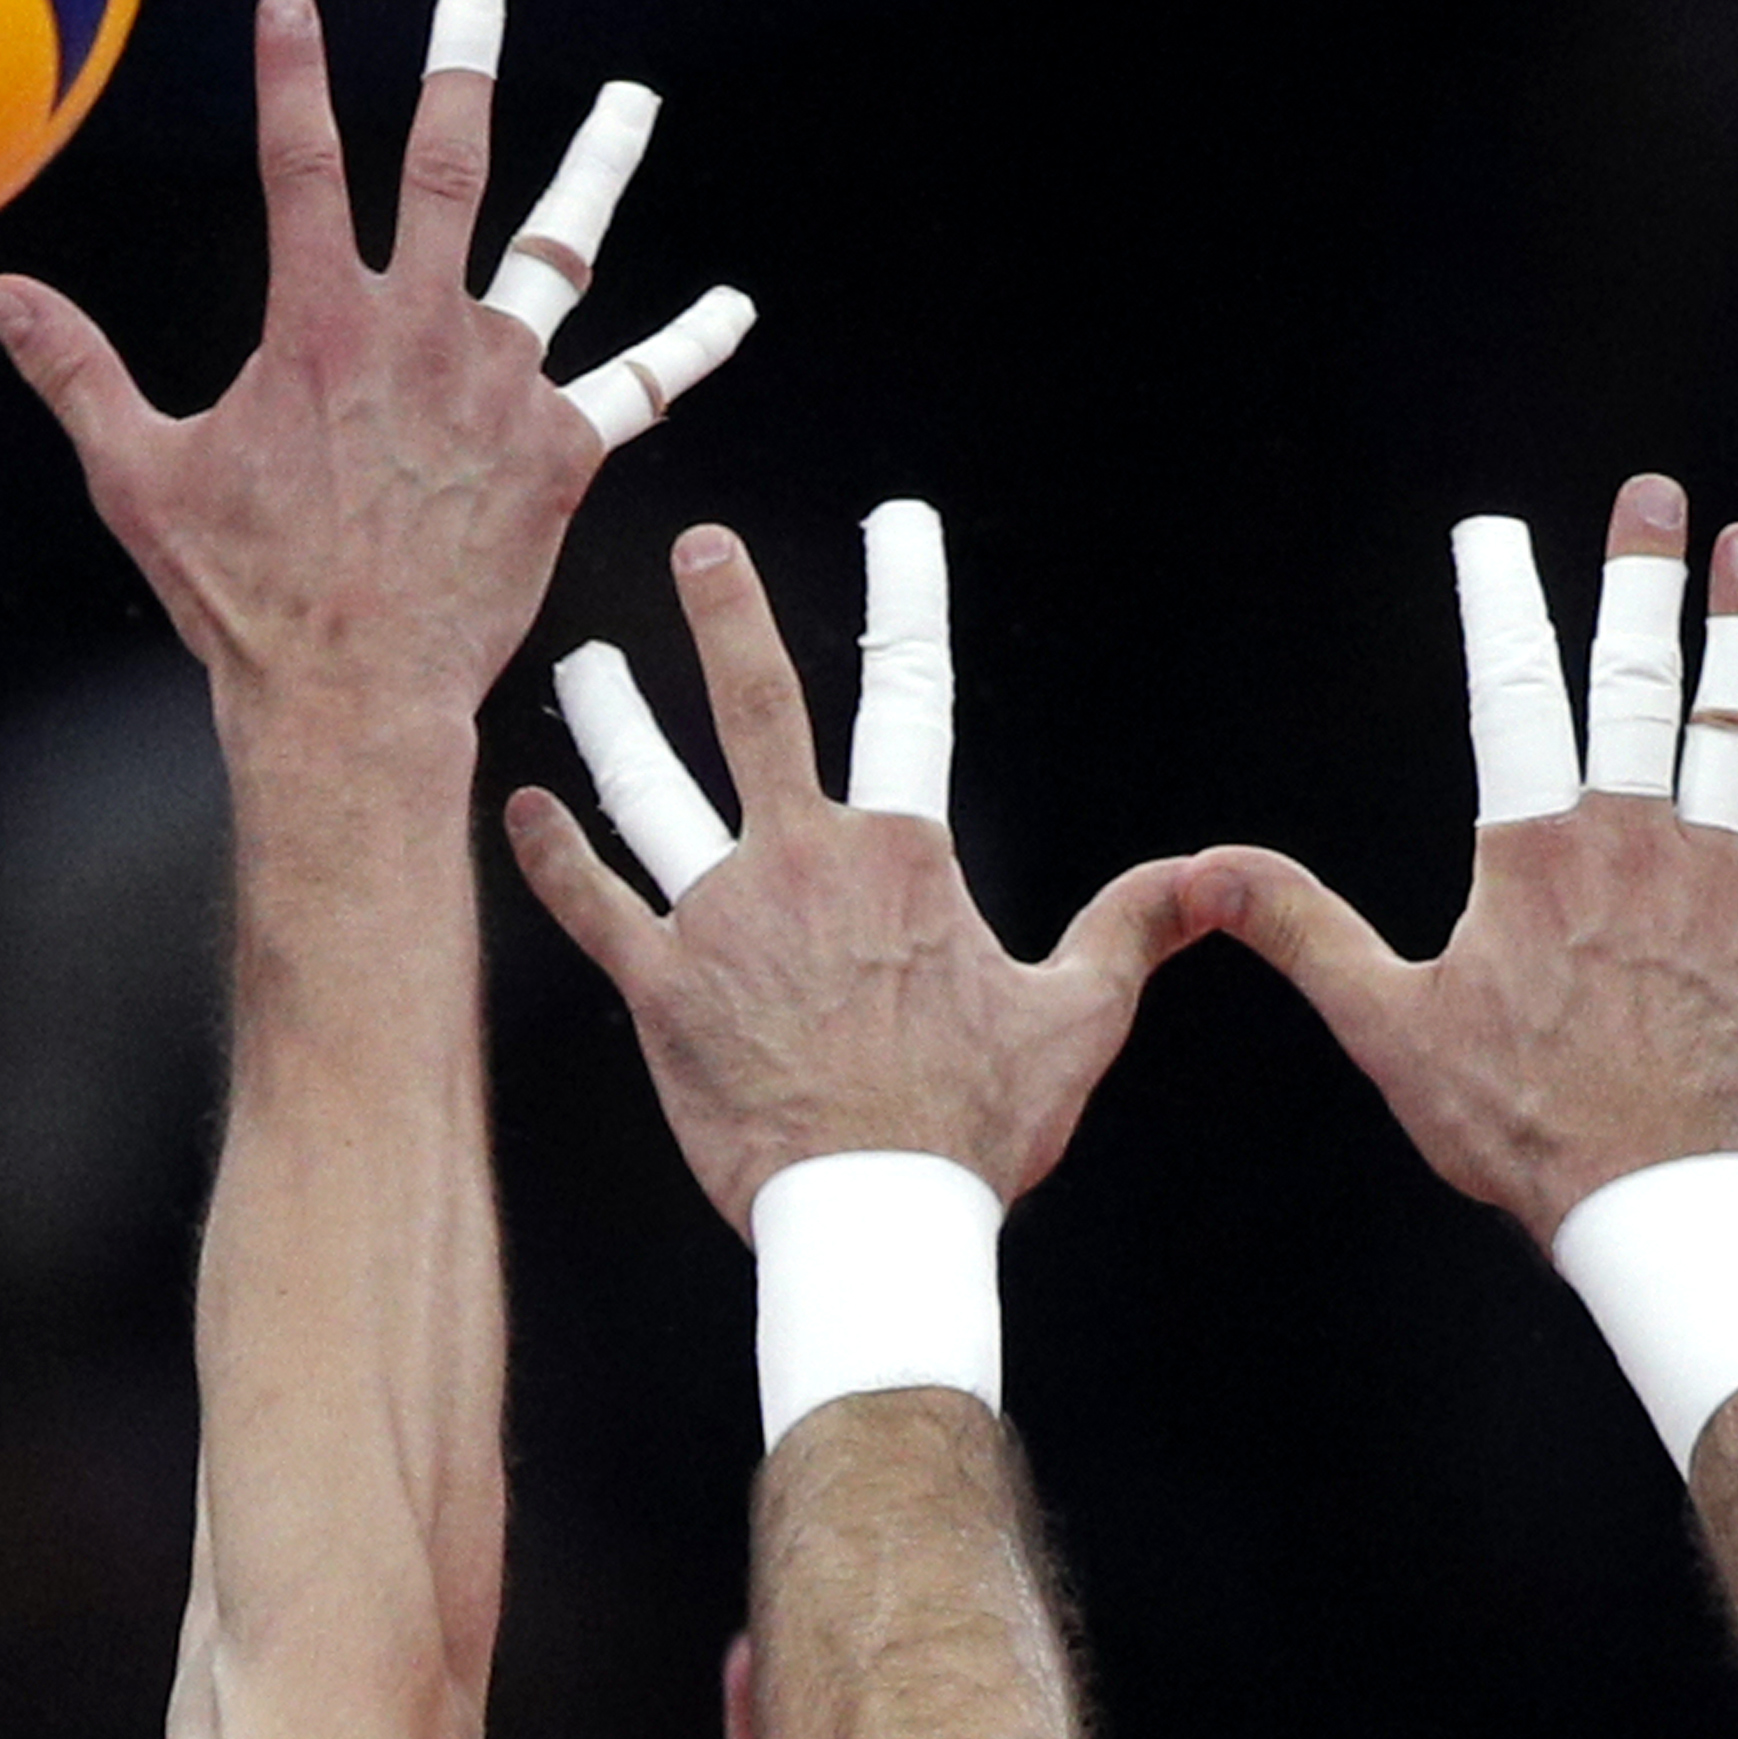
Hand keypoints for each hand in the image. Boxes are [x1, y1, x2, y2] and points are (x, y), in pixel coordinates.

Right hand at [0, 0, 744, 725]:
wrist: (351, 693)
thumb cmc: (239, 592)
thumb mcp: (137, 473)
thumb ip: (75, 371)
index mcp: (317, 324)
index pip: (300, 164)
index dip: (292, 74)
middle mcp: (419, 329)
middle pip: (446, 166)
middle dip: (460, 66)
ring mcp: (500, 385)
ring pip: (561, 250)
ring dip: (597, 168)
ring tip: (631, 103)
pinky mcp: (558, 453)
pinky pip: (636, 386)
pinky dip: (687, 346)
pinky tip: (733, 308)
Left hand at [506, 512, 1200, 1230]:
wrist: (876, 1215)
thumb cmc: (975, 1126)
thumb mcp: (1077, 1019)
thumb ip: (1131, 930)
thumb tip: (1217, 874)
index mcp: (899, 855)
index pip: (913, 696)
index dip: (908, 598)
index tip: (899, 523)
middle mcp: (800, 862)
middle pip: (756, 708)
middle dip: (727, 615)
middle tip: (701, 545)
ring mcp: (718, 920)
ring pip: (647, 790)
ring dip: (610, 719)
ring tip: (581, 662)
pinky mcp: (657, 986)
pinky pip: (591, 905)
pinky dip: (552, 855)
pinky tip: (519, 806)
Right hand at [1189, 473, 1737, 1245]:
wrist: (1652, 1206)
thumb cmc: (1514, 1122)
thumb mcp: (1385, 1023)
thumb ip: (1300, 929)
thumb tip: (1205, 864)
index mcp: (1532, 853)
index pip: (1510, 693)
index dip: (1498, 601)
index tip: (1488, 532)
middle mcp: (1634, 844)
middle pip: (1640, 682)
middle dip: (1641, 578)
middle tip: (1651, 495)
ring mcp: (1720, 881)